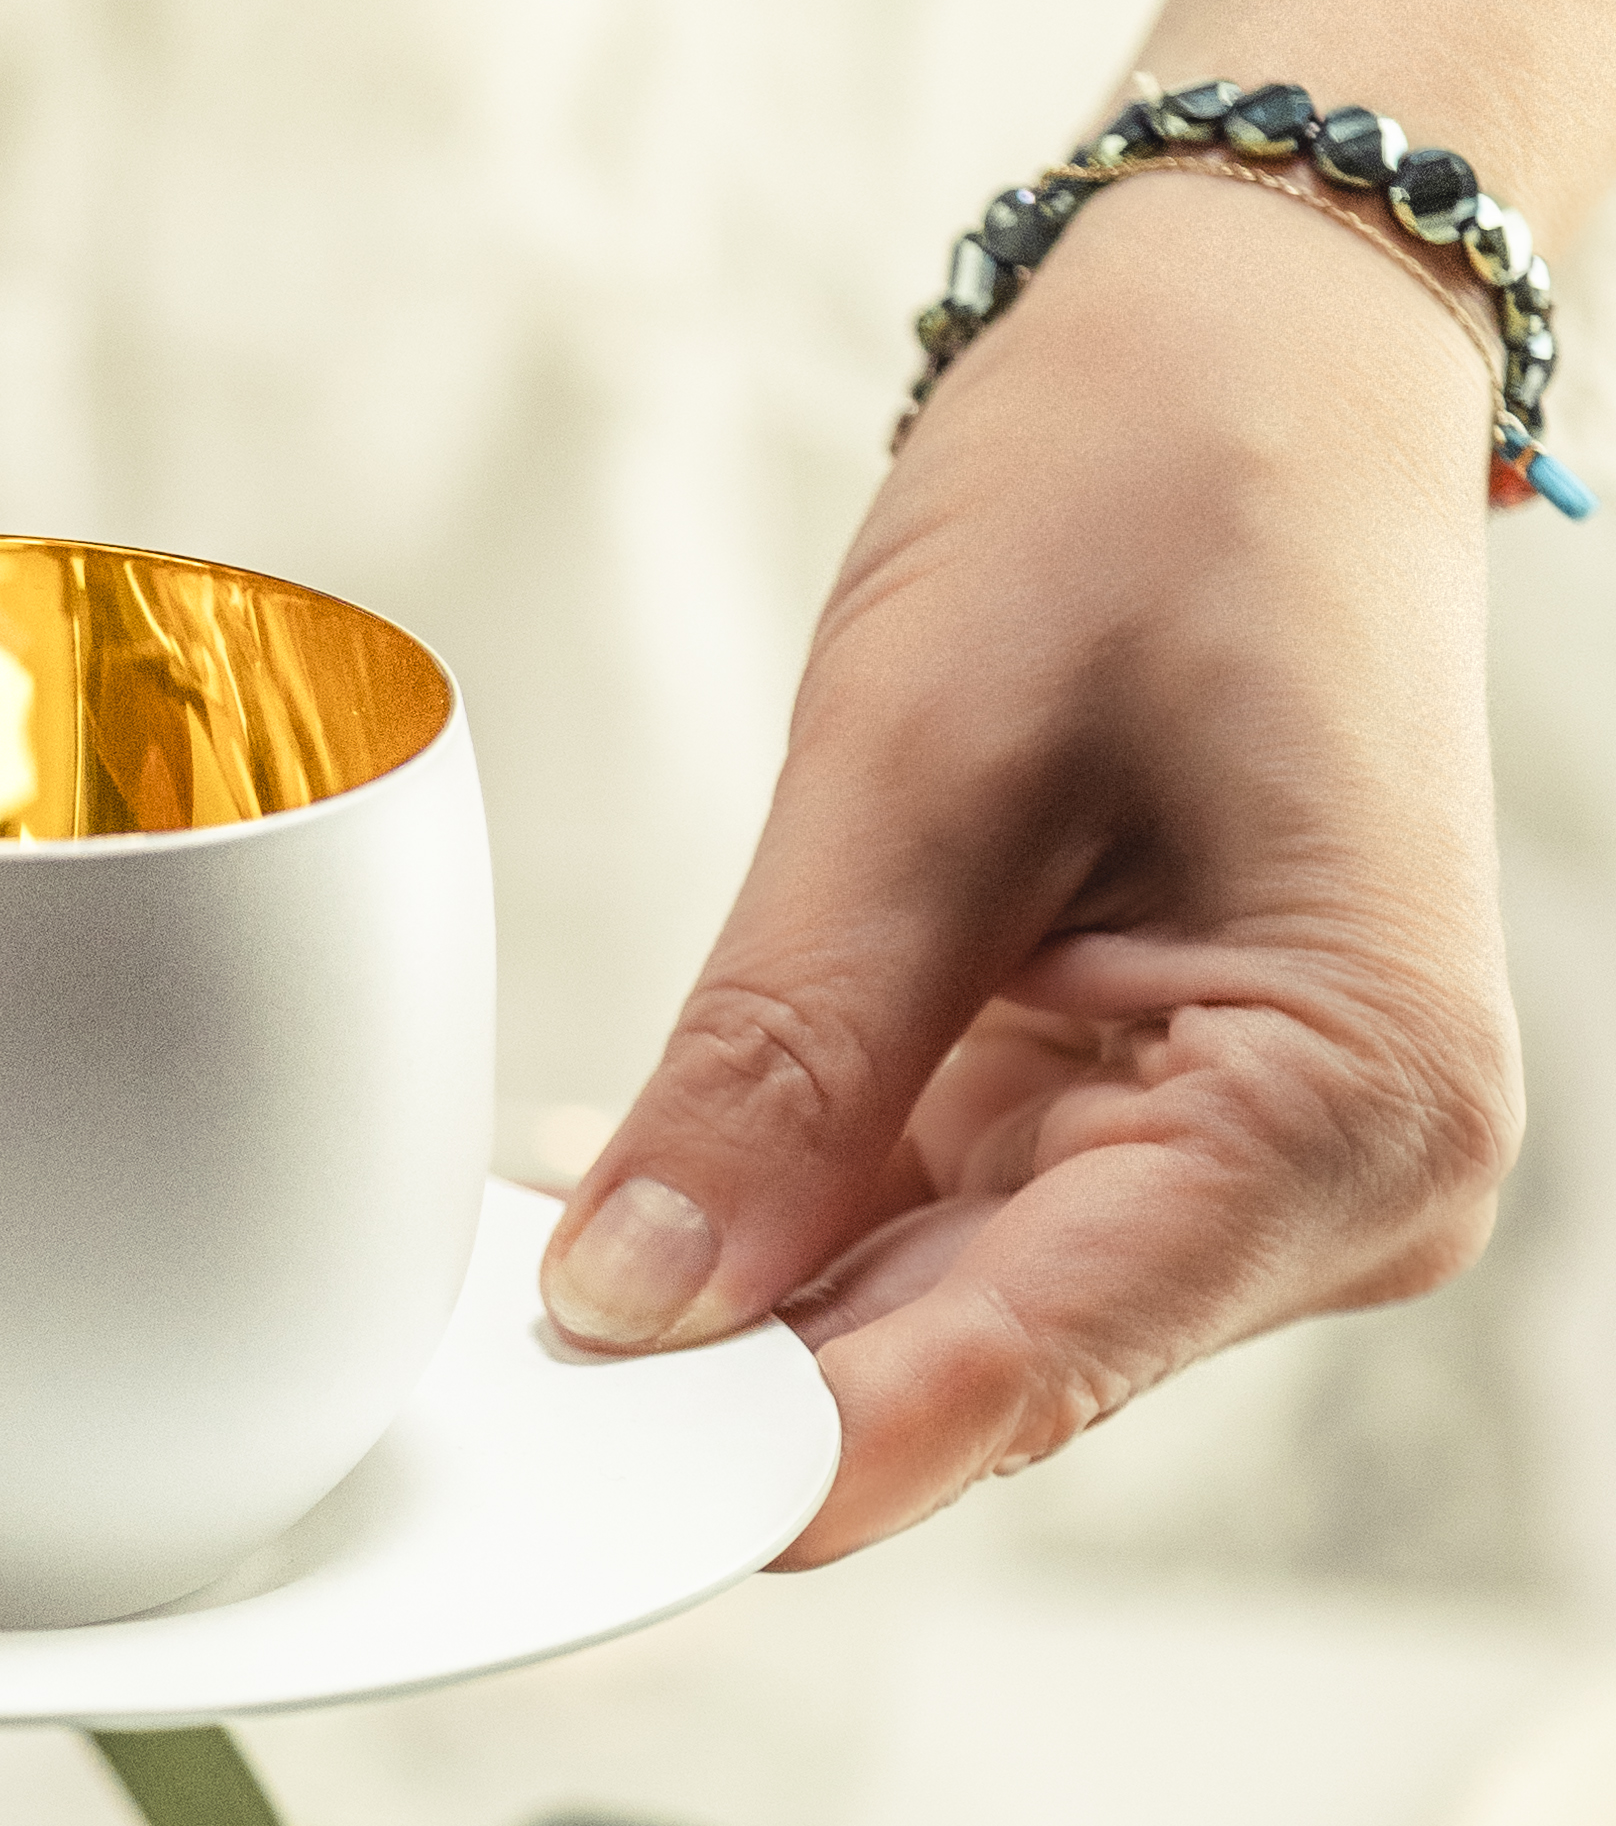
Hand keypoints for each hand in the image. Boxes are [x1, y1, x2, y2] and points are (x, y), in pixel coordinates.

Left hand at [539, 169, 1517, 1558]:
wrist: (1266, 344)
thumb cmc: (1154, 481)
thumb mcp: (921, 758)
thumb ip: (783, 1057)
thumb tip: (634, 1303)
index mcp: (1346, 1104)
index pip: (1023, 1363)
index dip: (776, 1441)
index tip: (570, 1482)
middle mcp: (1339, 1183)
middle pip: (973, 1367)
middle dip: (732, 1369)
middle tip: (479, 1356)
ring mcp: (1250, 1168)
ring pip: (934, 1314)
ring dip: (742, 1291)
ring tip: (534, 1237)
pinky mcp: (1154, 1126)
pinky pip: (940, 1226)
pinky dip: (786, 1208)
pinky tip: (629, 1180)